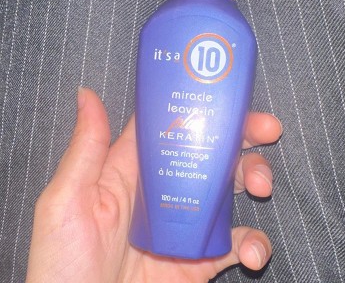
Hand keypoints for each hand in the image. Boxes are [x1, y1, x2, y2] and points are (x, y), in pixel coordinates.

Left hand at [26, 88, 281, 282]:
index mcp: (135, 168)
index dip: (202, 106)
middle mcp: (165, 190)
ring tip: (260, 185)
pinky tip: (251, 252)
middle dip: (242, 136)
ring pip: (231, 187)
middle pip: (211, 149)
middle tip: (267, 130)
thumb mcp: (67, 202)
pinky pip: (238, 243)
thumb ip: (85, 150)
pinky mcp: (202, 258)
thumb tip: (87, 94)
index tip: (231, 97)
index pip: (174, 124)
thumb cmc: (63, 265)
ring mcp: (187, 223)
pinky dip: (255, 243)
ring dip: (255, 177)